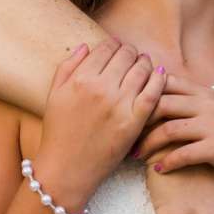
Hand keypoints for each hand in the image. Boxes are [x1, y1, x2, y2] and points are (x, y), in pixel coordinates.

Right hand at [32, 40, 165, 209]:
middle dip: (130, 52)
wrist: (67, 169)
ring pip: (142, 69)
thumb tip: (85, 46)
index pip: (106, 48)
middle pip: (126, 55)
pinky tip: (160, 75)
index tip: (117, 47)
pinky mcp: (134, 122)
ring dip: (145, 62)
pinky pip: (154, 92)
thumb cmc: (58, 133)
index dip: (114, 44)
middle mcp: (101, 88)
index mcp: (80, 79)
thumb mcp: (54, 95)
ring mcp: (119, 105)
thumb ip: (67, 66)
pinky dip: (159, 79)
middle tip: (132, 56)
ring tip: (145, 64)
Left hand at [132, 76, 213, 193]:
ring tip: (135, 155)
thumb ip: (190, 103)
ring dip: (147, 144)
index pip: (164, 83)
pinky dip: (167, 162)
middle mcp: (208, 103)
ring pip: (168, 129)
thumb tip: (156, 100)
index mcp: (204, 92)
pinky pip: (183, 154)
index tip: (125, 111)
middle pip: (160, 103)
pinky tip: (158, 169)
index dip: (141, 95)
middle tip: (124, 135)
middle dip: (137, 120)